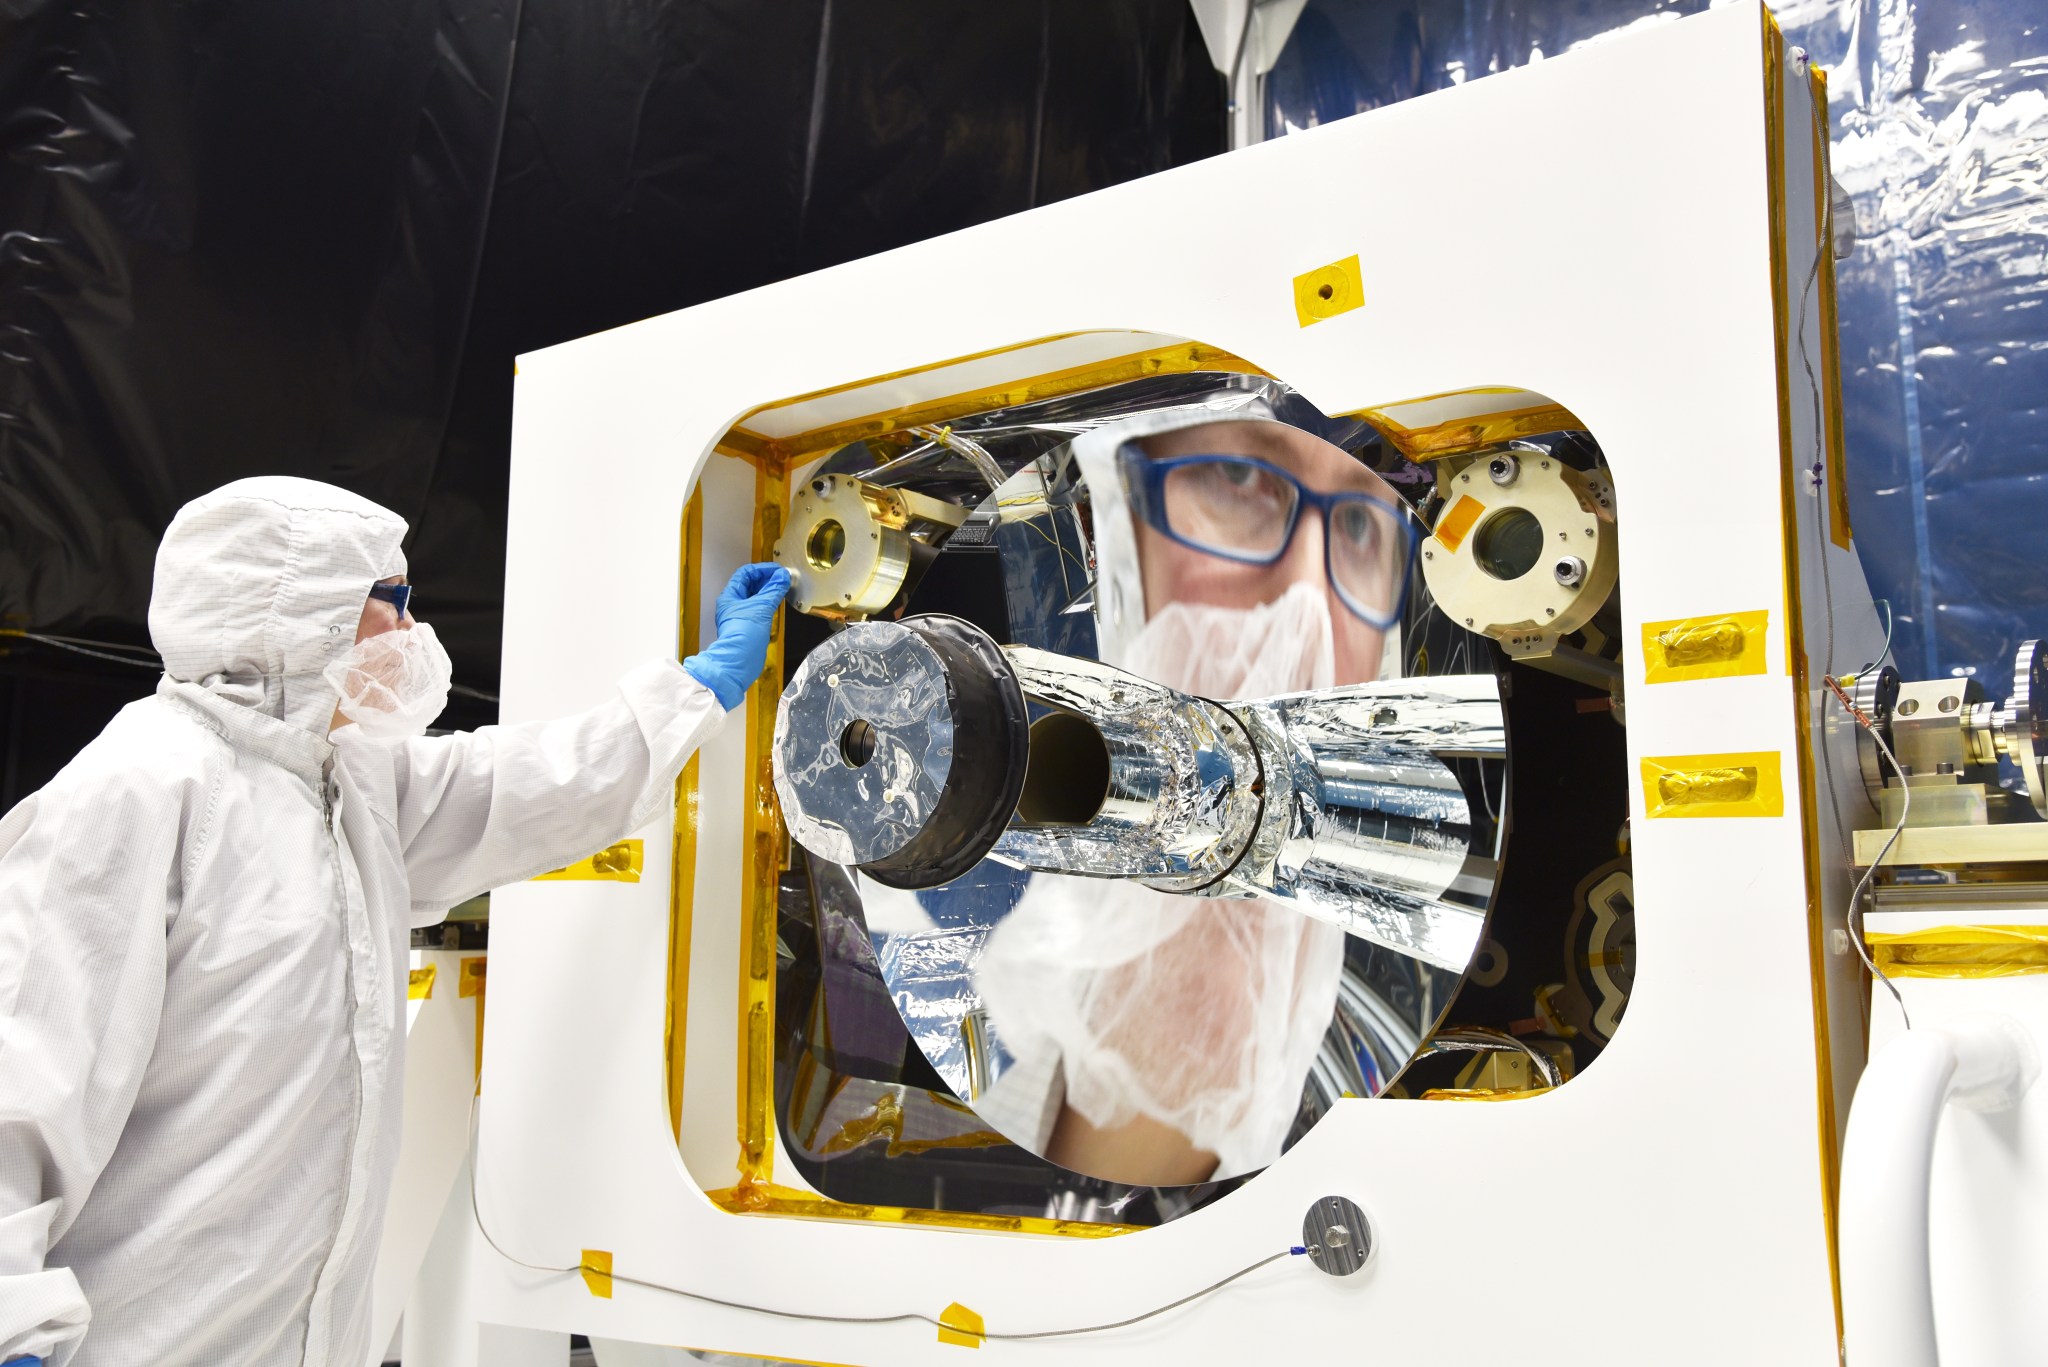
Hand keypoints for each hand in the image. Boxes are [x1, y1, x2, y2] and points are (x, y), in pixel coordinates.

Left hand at [684, 563, 790, 709]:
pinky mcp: (748, 626)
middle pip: (750, 584)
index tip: (777, 571)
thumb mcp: (762, 607)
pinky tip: (778, 602)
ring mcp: (740, 615)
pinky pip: (759, 608)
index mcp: (730, 596)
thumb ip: (774, 590)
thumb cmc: (743, 635)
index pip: (746, 574)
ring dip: (769, 591)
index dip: (762, 570)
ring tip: (782, 588)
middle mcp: (733, 604)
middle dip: (767, 580)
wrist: (740, 660)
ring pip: (755, 597)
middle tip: (782, 579)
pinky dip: (769, 603)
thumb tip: (783, 577)